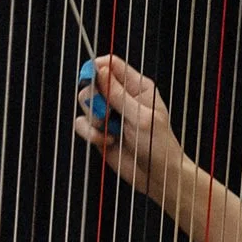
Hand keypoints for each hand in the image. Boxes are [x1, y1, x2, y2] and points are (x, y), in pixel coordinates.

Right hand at [74, 55, 185, 200]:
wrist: (158, 177)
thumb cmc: (159, 146)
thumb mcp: (141, 118)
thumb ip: (119, 95)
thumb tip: (100, 71)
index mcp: (137, 87)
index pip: (111, 64)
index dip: (97, 68)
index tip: (93, 80)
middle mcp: (121, 97)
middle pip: (93, 82)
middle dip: (94, 98)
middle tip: (106, 114)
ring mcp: (110, 115)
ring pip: (85, 104)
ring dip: (93, 119)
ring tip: (111, 132)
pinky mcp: (100, 132)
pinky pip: (82, 125)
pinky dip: (90, 134)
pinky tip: (108, 142)